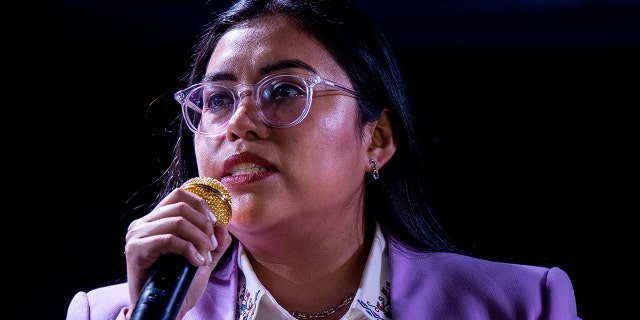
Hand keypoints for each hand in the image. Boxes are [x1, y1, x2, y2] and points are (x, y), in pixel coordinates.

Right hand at [124, 187, 232, 319]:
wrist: (164, 311)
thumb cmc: (179, 285)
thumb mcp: (203, 259)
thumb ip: (214, 242)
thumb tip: (222, 226)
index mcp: (156, 220)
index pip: (179, 194)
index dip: (202, 205)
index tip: (215, 223)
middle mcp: (142, 223)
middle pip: (182, 206)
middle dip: (204, 225)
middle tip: (212, 246)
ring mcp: (137, 235)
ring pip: (178, 221)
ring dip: (199, 238)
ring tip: (205, 256)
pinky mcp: (135, 250)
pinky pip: (170, 239)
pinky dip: (189, 249)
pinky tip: (196, 262)